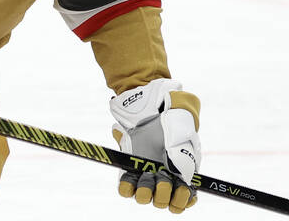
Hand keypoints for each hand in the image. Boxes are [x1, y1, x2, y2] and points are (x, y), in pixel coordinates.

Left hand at [109, 78, 201, 213]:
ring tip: (148, 176)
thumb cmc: (174, 122)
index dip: (182, 201)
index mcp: (181, 177)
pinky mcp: (129, 169)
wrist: (154, 109)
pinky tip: (131, 180)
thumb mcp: (185, 137)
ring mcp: (145, 175)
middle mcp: (164, 180)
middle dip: (164, 194)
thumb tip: (184, 178)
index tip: (181, 189)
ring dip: (147, 191)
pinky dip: (127, 188)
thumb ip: (185, 156)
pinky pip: (126, 189)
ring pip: (145, 198)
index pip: (182, 202)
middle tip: (163, 178)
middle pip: (163, 203)